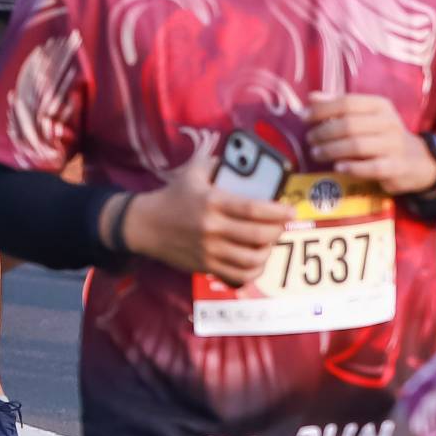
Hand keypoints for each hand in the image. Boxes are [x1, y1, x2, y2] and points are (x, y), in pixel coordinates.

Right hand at [118, 140, 293, 283]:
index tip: (290, 210)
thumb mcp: (193, 173)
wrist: (145, 225)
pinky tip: (257, 259)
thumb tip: (247, 161)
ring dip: (268, 250)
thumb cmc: (173, 196)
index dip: (277, 211)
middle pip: (258, 234)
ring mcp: (208, 249)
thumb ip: (219, 164)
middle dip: (277, 230)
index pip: (253, 209)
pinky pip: (239, 274)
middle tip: (281, 224)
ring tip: (269, 241)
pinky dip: (255, 269)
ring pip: (252, 257)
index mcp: (211, 201)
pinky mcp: (205, 265)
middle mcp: (211, 227)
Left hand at [305, 93, 435, 194]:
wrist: (418, 160)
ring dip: (331, 150)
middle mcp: (389, 123)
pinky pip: (372, 168)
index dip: (322, 109)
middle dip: (324, 132)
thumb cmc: (382, 135)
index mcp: (380, 106)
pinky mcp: (397, 167)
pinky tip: (338, 167)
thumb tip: (311, 97)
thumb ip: (339, 106)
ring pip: (357, 146)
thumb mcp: (365, 115)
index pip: (347, 103)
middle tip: (310, 140)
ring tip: (316, 153)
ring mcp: (395, 146)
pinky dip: (352, 167)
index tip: (303, 117)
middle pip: (349, 125)